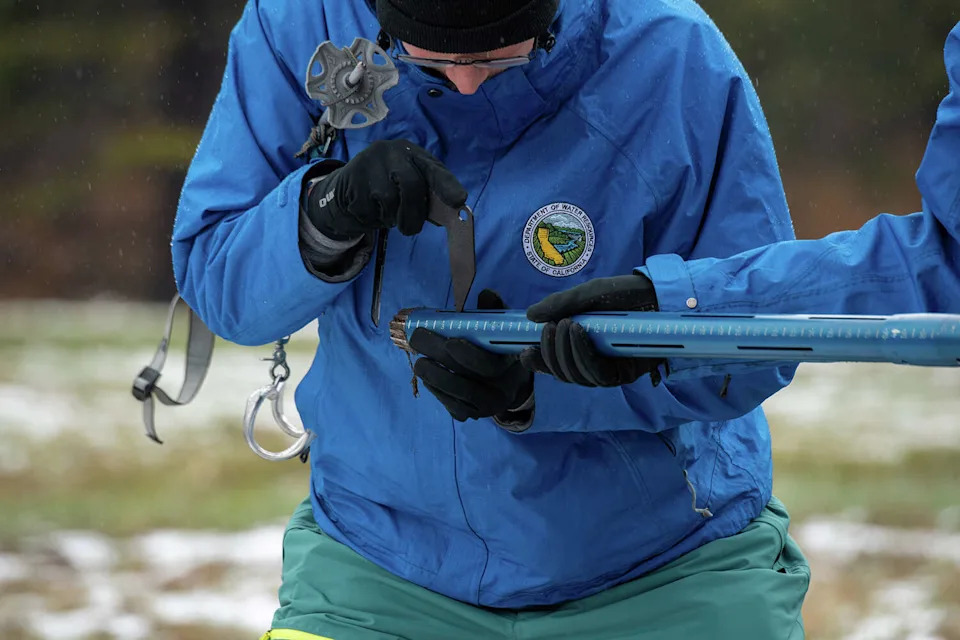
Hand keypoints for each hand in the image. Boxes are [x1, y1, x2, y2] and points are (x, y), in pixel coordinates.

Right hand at [305, 140, 466, 239]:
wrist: (349, 184)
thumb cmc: (389, 183)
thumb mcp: (410, 180)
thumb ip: (429, 193)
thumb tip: (448, 215)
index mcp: (411, 152)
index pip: (433, 168)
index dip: (447, 185)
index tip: (459, 201)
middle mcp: (390, 152)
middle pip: (411, 186)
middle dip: (414, 214)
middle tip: (411, 229)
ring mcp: (369, 165)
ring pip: (389, 202)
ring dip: (391, 218)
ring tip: (387, 212)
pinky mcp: (351, 181)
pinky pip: (369, 211)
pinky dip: (373, 219)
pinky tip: (370, 210)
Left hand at [410, 290, 533, 422]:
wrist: (509, 379)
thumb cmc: (501, 346)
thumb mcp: (502, 326)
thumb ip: (494, 311)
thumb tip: (485, 295)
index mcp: (512, 367)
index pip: (488, 367)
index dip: (469, 356)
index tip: (450, 341)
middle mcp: (502, 392)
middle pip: (466, 384)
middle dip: (440, 360)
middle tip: (418, 339)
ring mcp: (486, 407)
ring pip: (457, 397)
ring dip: (434, 377)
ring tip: (420, 361)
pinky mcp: (471, 414)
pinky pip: (452, 406)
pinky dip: (436, 391)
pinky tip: (427, 376)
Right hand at [520, 274, 665, 386]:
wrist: (659, 293)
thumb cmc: (625, 294)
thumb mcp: (588, 294)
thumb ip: (560, 304)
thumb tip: (530, 316)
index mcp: (580, 346)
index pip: (553, 362)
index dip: (538, 361)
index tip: (525, 352)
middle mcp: (592, 361)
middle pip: (562, 373)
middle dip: (550, 353)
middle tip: (550, 328)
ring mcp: (608, 369)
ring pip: (577, 377)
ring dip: (565, 353)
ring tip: (566, 325)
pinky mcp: (625, 374)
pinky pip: (598, 375)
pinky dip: (583, 356)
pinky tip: (579, 336)